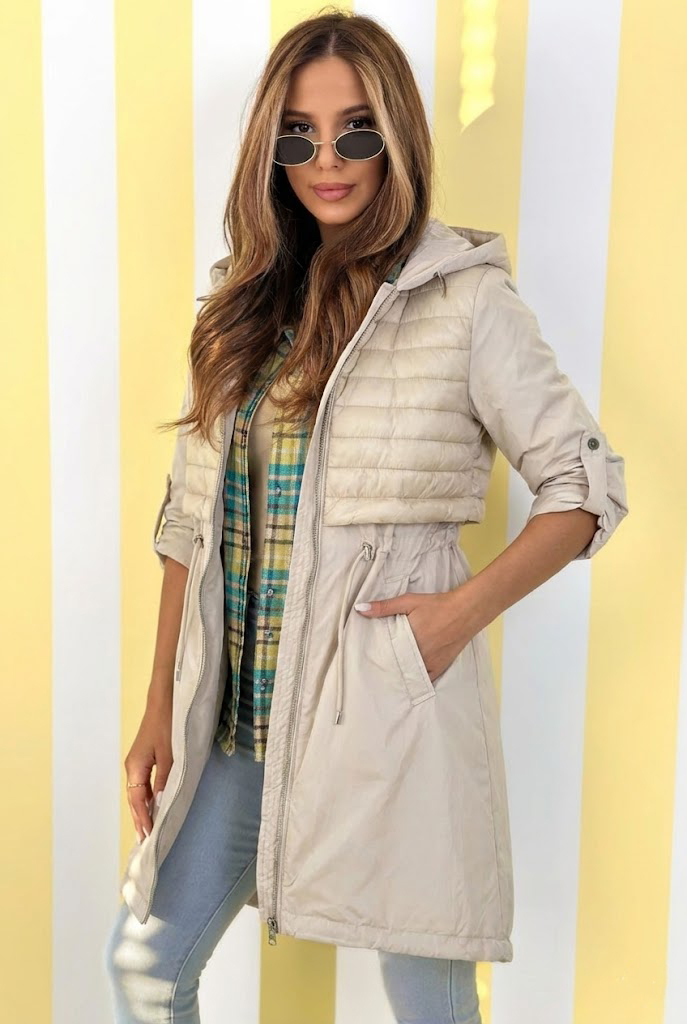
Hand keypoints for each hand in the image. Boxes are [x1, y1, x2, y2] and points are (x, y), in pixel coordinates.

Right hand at [124, 699, 172, 842]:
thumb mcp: (170, 754)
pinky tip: (157, 805)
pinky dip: (150, 797)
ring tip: (151, 829)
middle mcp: (133, 766)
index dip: (142, 819)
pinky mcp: (147, 757)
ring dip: (145, 809)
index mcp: (135, 767)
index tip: (148, 837)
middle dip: (141, 819)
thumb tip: (160, 804)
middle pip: (135, 799)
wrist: (165, 699)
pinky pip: (146, 783)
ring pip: (140, 792)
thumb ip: (166, 780)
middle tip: (148, 841)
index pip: (136, 801)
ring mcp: (139, 762)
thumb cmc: (167, 724)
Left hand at [354, 586, 473, 683]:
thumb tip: (360, 609)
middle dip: (384, 667)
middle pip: (395, 666)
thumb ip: (384, 607)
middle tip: (371, 670)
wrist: (465, 611)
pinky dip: (414, 681)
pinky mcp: (439, 668)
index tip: (363, 659)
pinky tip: (405, 682)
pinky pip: (423, 680)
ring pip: (407, 675)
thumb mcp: (408, 601)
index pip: (384, 653)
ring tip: (384, 677)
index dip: (374, 656)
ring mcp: (429, 663)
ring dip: (397, 675)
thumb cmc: (436, 605)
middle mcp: (418, 654)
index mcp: (408, 639)